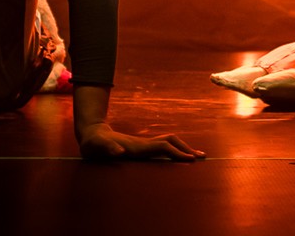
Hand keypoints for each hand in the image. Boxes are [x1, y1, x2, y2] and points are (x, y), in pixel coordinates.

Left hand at [78, 122, 202, 161]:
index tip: (190, 160)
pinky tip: (177, 156)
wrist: (92, 134)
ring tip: (195, 156)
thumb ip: (109, 149)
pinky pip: (162, 148)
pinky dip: (174, 150)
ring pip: (169, 142)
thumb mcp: (98, 147)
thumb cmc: (95, 144)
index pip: (163, 147)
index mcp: (138, 146)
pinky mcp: (141, 147)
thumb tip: (120, 152)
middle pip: (171, 141)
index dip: (177, 153)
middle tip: (202, 157)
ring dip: (182, 148)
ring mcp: (143, 144)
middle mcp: (144, 143)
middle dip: (186, 148)